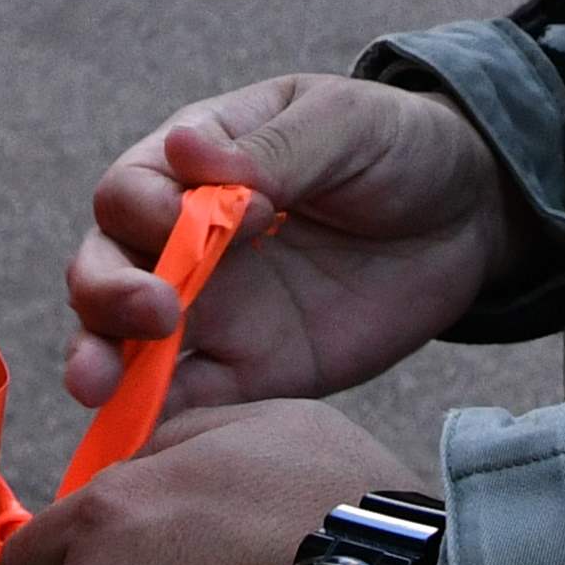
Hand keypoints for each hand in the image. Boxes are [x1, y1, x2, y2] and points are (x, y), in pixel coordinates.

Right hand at [65, 76, 519, 414]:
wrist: (467, 218)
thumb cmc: (396, 147)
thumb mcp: (345, 124)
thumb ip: (275, 148)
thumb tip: (188, 153)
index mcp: (195, 166)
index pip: (133, 190)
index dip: (160, 207)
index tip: (251, 214)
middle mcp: (181, 241)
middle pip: (104, 268)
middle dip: (107, 292)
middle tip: (155, 311)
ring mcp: (212, 311)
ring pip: (124, 341)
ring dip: (101, 362)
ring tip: (98, 386)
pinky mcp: (247, 372)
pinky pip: (186, 402)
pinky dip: (153, 421)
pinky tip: (140, 440)